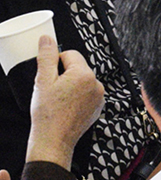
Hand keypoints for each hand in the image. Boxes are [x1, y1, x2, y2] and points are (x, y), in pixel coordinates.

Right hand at [25, 36, 104, 170]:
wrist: (54, 140)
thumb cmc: (48, 114)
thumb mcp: (42, 81)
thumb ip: (46, 57)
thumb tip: (47, 39)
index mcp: (84, 74)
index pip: (71, 54)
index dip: (56, 63)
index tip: (50, 76)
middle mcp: (96, 83)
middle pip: (78, 67)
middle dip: (64, 74)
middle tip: (52, 90)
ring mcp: (99, 96)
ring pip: (82, 80)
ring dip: (71, 85)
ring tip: (59, 100)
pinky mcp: (98, 106)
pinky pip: (87, 93)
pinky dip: (78, 96)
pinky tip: (66, 107)